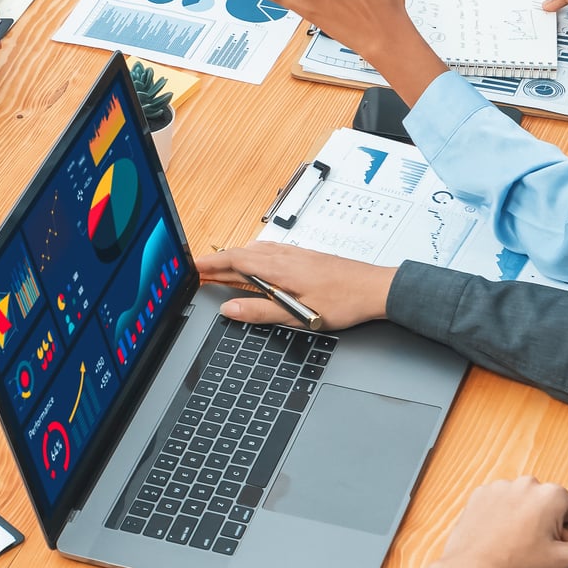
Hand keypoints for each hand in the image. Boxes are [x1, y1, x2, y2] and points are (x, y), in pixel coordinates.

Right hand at [197, 242, 397, 330]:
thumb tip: (230, 310)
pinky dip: (253, 256)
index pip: (234, 261)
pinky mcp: (305, 256)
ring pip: (255, 252)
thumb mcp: (299, 315)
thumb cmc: (344, 302)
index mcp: (278, 269)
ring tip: (219, 269)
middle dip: (217, 262)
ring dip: (233, 259)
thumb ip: (261, 311)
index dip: (210, 264)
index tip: (191, 268)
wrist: (375, 288)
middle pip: (241, 254)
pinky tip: (255, 262)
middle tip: (197, 271)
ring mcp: (295, 254)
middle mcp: (284, 256)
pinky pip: (270, 251)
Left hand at [423, 477, 567, 567]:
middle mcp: (527, 483)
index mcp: (552, 494)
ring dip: (524, 521)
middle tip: (533, 550)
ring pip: (525, 505)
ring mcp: (501, 486)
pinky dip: (503, 518)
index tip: (552, 550)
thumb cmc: (516, 566)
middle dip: (546, 526)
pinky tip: (498, 538)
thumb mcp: (565, 562)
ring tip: (513, 545)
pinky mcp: (481, 494)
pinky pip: (502, 504)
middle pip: (550, 507)